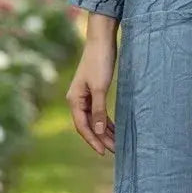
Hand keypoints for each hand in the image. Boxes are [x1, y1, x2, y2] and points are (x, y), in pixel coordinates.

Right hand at [66, 39, 116, 155]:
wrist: (102, 40)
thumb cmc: (99, 61)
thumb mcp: (100, 87)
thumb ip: (99, 110)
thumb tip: (99, 131)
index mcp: (74, 100)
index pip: (82, 126)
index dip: (93, 140)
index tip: (103, 152)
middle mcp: (78, 100)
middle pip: (89, 125)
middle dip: (101, 138)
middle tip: (115, 151)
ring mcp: (86, 96)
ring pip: (95, 119)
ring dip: (105, 131)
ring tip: (117, 143)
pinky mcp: (95, 91)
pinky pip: (99, 112)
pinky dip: (107, 121)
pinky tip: (116, 128)